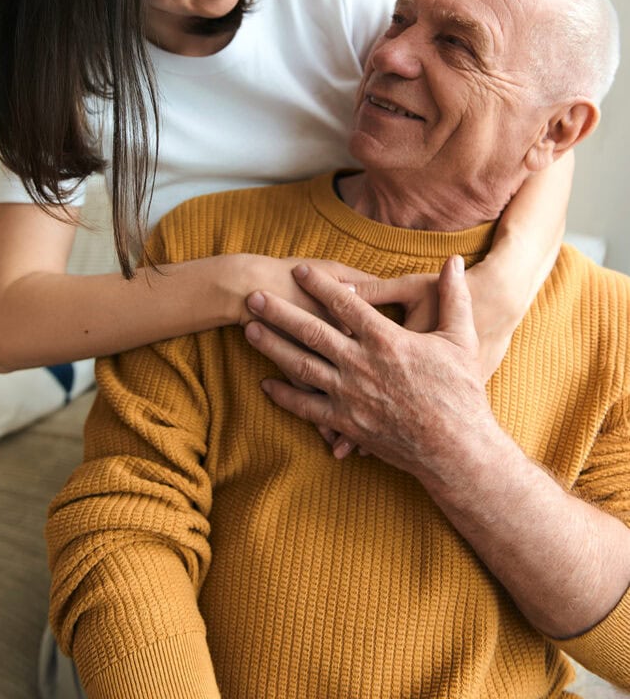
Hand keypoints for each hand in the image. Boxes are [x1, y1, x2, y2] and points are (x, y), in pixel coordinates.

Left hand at [245, 256, 487, 473]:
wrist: (457, 449)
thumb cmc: (461, 392)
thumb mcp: (461, 338)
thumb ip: (454, 296)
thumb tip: (454, 260)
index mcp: (386, 340)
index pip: (345, 303)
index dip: (319, 283)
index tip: (297, 270)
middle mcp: (361, 365)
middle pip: (311, 331)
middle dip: (279, 311)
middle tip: (251, 296)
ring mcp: (350, 396)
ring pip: (302, 366)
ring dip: (272, 347)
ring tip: (248, 331)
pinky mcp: (347, 423)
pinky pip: (308, 407)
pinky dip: (285, 395)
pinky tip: (266, 383)